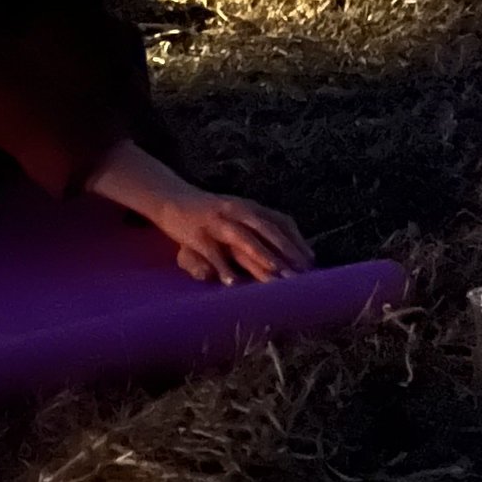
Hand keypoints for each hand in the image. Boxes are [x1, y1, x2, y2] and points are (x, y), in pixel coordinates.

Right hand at [157, 188, 314, 284]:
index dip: (297, 240)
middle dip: (286, 251)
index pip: (280, 221)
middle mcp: (237, 211)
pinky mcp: (197, 234)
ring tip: (276, 275)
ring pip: (243, 239)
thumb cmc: (210, 213)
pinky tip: (232, 283)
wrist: (170, 198)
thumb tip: (284, 247)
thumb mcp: (236, 215)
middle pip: (267, 229)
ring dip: (261, 256)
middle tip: (300, 272)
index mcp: (250, 207)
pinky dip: (222, 267)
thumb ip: (258, 230)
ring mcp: (217, 221)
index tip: (311, 260)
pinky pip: (212, 252)